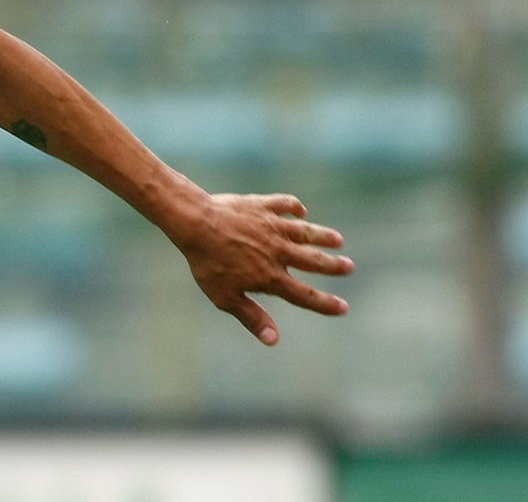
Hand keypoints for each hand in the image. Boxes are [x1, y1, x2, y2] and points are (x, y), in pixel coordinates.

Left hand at [173, 193, 351, 344]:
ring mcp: (272, 227)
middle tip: (349, 266)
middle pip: (314, 261)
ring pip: (305, 232)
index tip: (343, 307)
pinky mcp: (262, 206)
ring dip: (322, 235)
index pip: (304, 295)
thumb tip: (274, 341)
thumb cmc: (207, 262)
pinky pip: (283, 204)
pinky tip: (299, 210)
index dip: (325, 304)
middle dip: (333, 265)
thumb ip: (251, 317)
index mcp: (270, 276)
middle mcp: (279, 252)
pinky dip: (294, 207)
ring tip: (338, 239)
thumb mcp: (225, 297)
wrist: (196, 223)